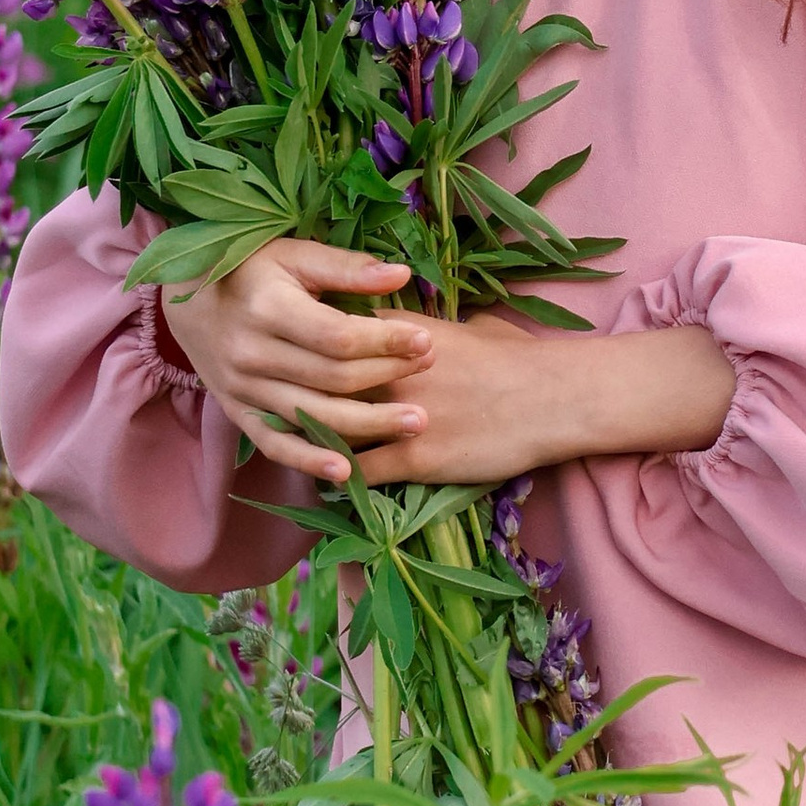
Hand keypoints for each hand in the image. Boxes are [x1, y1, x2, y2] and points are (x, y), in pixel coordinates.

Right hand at [164, 240, 435, 489]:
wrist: (186, 299)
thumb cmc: (250, 269)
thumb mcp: (294, 254)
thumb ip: (346, 268)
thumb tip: (402, 275)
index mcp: (268, 310)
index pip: (337, 337)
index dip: (385, 341)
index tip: (425, 340)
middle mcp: (252, 355)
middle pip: (332, 378)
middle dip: (387, 376)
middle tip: (430, 371)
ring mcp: (243, 390)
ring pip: (313, 416)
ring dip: (368, 425)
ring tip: (417, 423)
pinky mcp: (239, 414)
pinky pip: (276, 445)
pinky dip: (310, 462)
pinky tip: (346, 472)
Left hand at [164, 242, 734, 490]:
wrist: (553, 397)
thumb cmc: (518, 357)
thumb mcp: (469, 328)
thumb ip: (425, 327)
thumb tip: (404, 319)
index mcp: (401, 336)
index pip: (337, 334)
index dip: (304, 341)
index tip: (277, 343)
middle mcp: (390, 373)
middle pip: (321, 379)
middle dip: (286, 384)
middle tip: (253, 387)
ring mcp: (399, 418)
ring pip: (331, 427)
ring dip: (302, 436)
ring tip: (273, 439)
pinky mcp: (414, 459)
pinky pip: (360, 474)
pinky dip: (337, 481)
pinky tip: (321, 486)